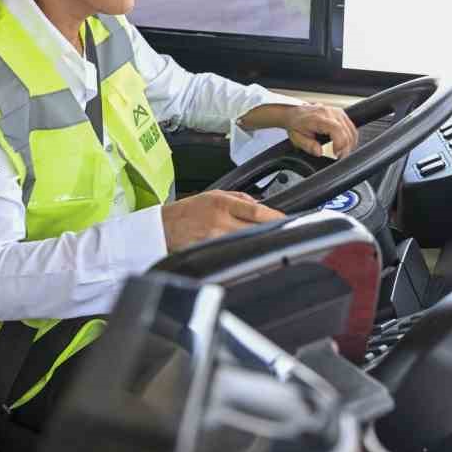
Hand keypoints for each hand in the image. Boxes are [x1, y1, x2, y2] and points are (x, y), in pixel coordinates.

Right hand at [161, 190, 284, 250]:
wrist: (162, 227)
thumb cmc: (187, 211)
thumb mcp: (212, 195)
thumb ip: (239, 198)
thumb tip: (261, 205)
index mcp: (222, 203)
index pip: (257, 211)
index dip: (276, 217)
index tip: (288, 221)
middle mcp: (220, 221)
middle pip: (256, 228)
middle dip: (273, 232)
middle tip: (288, 235)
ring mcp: (215, 239)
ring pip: (247, 243)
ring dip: (261, 244)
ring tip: (272, 245)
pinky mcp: (209, 253)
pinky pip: (233, 254)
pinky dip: (244, 255)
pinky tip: (251, 256)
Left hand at [281, 102, 358, 158]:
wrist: (294, 113)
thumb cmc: (296, 125)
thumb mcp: (297, 138)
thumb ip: (308, 146)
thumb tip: (320, 152)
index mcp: (317, 118)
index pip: (337, 129)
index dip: (340, 144)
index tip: (335, 154)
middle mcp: (329, 112)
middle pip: (346, 132)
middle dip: (345, 148)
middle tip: (337, 156)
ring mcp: (337, 112)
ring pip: (352, 130)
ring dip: (349, 144)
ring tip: (340, 151)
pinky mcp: (341, 113)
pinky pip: (352, 127)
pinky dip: (350, 138)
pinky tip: (344, 144)